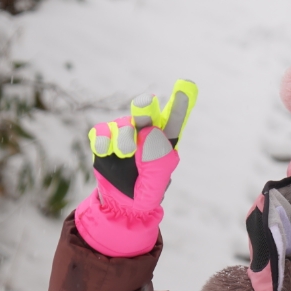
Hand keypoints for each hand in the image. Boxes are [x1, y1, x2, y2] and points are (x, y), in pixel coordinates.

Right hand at [76, 80, 197, 256]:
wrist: (120, 205)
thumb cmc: (145, 192)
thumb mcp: (155, 185)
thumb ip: (156, 162)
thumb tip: (148, 132)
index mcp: (165, 140)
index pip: (174, 120)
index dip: (180, 103)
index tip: (188, 85)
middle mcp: (145, 131)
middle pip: (147, 111)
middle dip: (146, 106)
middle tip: (146, 104)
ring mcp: (124, 132)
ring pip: (123, 124)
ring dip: (124, 139)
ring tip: (125, 154)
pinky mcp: (104, 138)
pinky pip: (102, 131)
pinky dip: (103, 141)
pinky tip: (106, 152)